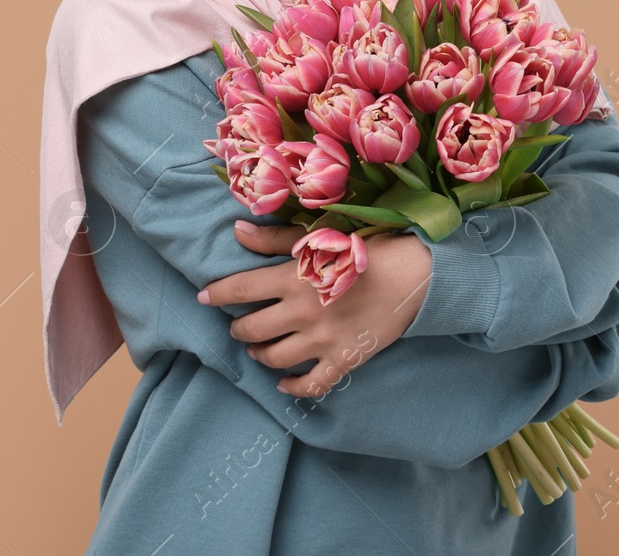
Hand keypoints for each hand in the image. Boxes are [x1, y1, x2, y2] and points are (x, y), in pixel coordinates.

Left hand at [198, 221, 432, 397]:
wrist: (415, 275)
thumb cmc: (366, 249)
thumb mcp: (319, 237)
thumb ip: (274, 241)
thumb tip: (237, 231)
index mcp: (292, 278)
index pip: (239, 289)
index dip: (216, 294)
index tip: (203, 297)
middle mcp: (301, 312)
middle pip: (251, 329)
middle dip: (238, 328)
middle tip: (239, 326)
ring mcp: (322, 340)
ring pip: (274, 357)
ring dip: (259, 355)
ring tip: (258, 349)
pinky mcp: (343, 359)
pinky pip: (311, 384)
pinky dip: (294, 387)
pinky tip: (284, 383)